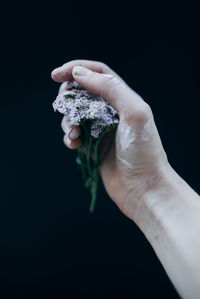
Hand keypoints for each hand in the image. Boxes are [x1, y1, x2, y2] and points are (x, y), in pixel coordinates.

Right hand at [51, 60, 168, 219]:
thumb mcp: (134, 112)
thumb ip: (110, 88)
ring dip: (68, 121)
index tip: (55, 75)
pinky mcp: (94, 147)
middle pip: (83, 94)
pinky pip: (76, 136)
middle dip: (69, 98)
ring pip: (76, 116)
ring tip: (74, 134)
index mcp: (123, 99)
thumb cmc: (143, 151)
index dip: (76, 69)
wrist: (144, 188)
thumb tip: (79, 74)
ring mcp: (102, 130)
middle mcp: (112, 112)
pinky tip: (74, 145)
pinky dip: (70, 138)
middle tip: (64, 107)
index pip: (98, 74)